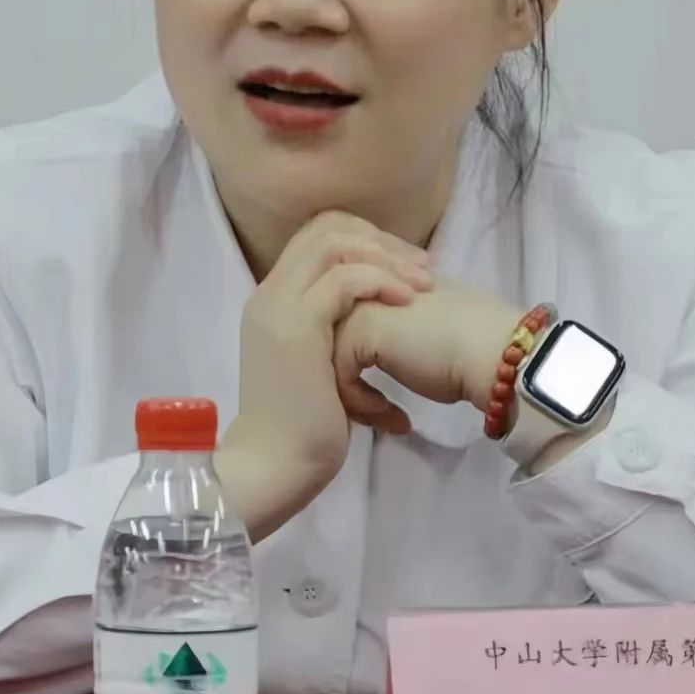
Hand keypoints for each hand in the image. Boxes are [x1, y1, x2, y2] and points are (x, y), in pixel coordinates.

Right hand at [215, 211, 433, 539]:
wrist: (274, 466)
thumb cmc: (303, 428)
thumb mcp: (321, 368)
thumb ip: (338, 337)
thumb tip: (384, 323)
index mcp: (275, 299)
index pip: (317, 235)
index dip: (366, 240)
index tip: (406, 267)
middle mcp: (271, 293)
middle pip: (326, 227)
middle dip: (380, 240)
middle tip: (422, 268)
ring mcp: (280, 306)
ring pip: (334, 243)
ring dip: (386, 258)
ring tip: (423, 283)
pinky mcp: (297, 327)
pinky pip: (343, 280)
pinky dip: (380, 282)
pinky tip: (408, 302)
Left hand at [334, 282, 524, 433]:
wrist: (496, 353)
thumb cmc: (470, 346)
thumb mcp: (420, 329)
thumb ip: (392, 327)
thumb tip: (375, 350)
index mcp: (378, 276)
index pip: (338, 319)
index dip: (354, 363)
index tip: (376, 400)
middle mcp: (363, 282)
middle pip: (325, 335)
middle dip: (342, 378)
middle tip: (369, 410)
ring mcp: (359, 302)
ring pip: (324, 353)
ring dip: (348, 392)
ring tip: (377, 416)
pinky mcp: (360, 328)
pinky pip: (337, 370)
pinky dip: (358, 399)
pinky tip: (390, 415)